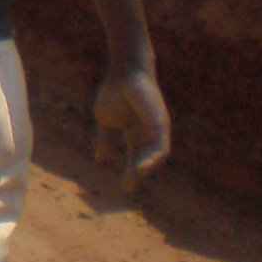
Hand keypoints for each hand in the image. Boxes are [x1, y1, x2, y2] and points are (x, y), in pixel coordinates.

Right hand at [92, 65, 170, 190]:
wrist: (123, 73)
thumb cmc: (115, 92)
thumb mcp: (106, 121)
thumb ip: (105, 140)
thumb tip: (100, 160)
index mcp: (136, 134)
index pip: (134, 158)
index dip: (130, 172)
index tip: (125, 188)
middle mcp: (149, 135)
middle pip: (145, 159)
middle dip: (137, 174)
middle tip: (128, 188)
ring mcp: (157, 130)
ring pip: (155, 156)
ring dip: (145, 167)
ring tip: (134, 176)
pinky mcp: (161, 125)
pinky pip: (161, 147)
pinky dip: (153, 158)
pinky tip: (143, 166)